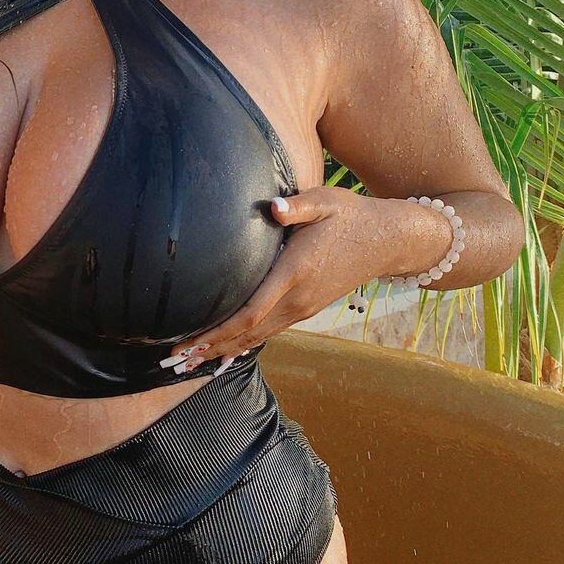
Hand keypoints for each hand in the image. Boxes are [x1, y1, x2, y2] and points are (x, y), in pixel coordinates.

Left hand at [165, 186, 386, 374]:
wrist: (387, 239)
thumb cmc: (351, 215)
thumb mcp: (325, 201)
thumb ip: (297, 205)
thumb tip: (274, 206)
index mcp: (295, 272)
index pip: (250, 312)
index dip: (217, 332)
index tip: (188, 342)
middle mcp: (298, 298)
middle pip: (248, 333)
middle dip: (210, 348)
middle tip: (175, 360)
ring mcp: (304, 308)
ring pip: (258, 337)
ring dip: (224, 350)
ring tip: (191, 362)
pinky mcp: (307, 308)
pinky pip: (270, 332)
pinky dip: (245, 344)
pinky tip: (227, 351)